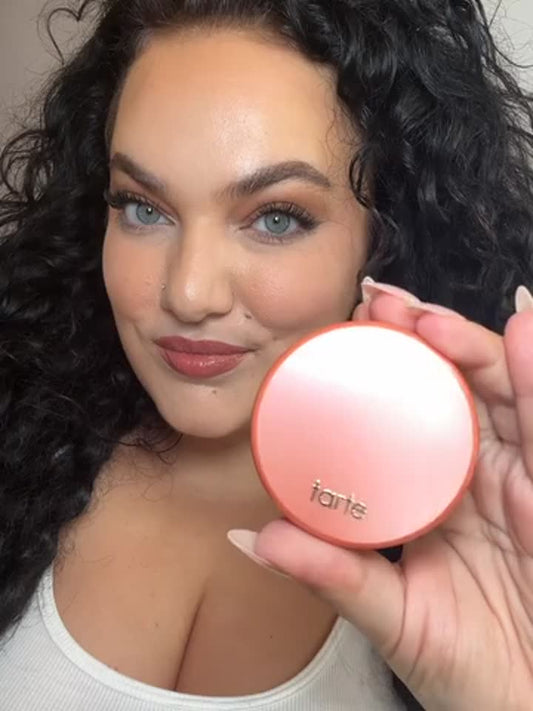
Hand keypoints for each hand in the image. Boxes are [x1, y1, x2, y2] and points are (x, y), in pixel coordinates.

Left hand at [229, 280, 532, 710]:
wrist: (524, 709)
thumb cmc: (464, 666)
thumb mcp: (390, 615)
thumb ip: (329, 573)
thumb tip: (250, 535)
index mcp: (431, 490)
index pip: (406, 411)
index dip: (380, 367)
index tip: (341, 331)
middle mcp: (476, 473)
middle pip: (454, 387)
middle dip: (422, 338)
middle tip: (380, 306)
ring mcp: (519, 478)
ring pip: (503, 395)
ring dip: (472, 347)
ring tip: (430, 319)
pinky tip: (525, 335)